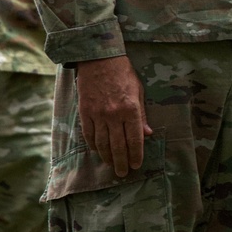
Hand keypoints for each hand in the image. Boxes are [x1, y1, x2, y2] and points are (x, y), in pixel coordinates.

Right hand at [76, 55, 151, 176]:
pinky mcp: (84, 112)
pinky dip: (93, 146)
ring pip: (102, 143)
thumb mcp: (138, 91)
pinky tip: (98, 152)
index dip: (136, 155)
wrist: (98, 59)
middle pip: (117, 146)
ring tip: (112, 166)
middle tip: (123, 173)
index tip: (136, 165)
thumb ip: (142, 115)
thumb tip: (148, 135)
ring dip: (107, 157)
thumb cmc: (123, 74)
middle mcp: (114, 114)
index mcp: (130, 109)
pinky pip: (88, 135)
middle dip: (122, 162)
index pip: (134, 139)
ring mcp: (97, 114)